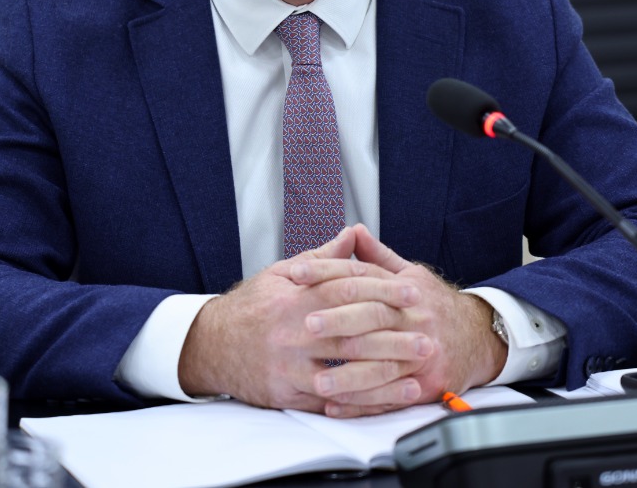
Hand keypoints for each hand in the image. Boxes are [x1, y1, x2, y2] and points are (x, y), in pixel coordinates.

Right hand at [178, 228, 425, 411]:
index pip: (346, 290)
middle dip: (394, 336)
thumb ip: (322, 258)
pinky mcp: (288, 393)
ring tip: (417, 371)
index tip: (412, 291)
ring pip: (345, 372)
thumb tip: (353, 235)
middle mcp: (293, 333)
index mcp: (294, 299)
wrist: (210, 345)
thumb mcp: (281, 274)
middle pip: (352, 334)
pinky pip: (331, 402)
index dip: (382, 289)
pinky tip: (387, 398)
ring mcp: (291, 367)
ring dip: (385, 374)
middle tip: (427, 336)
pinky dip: (361, 401)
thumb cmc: (250, 308)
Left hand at [297, 225, 505, 417]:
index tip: (295, 275)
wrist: (479, 337)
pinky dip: (362, 404)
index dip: (326, 272)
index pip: (361, 276)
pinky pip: (391, 397)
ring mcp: (423, 352)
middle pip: (374, 316)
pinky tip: (335, 405)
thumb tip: (353, 232)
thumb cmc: (434, 305)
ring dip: (348, 375)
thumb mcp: (410, 274)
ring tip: (317, 380)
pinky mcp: (427, 383)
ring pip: (382, 363)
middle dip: (339, 321)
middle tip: (306, 325)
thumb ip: (377, 257)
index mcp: (405, 288)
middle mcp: (414, 318)